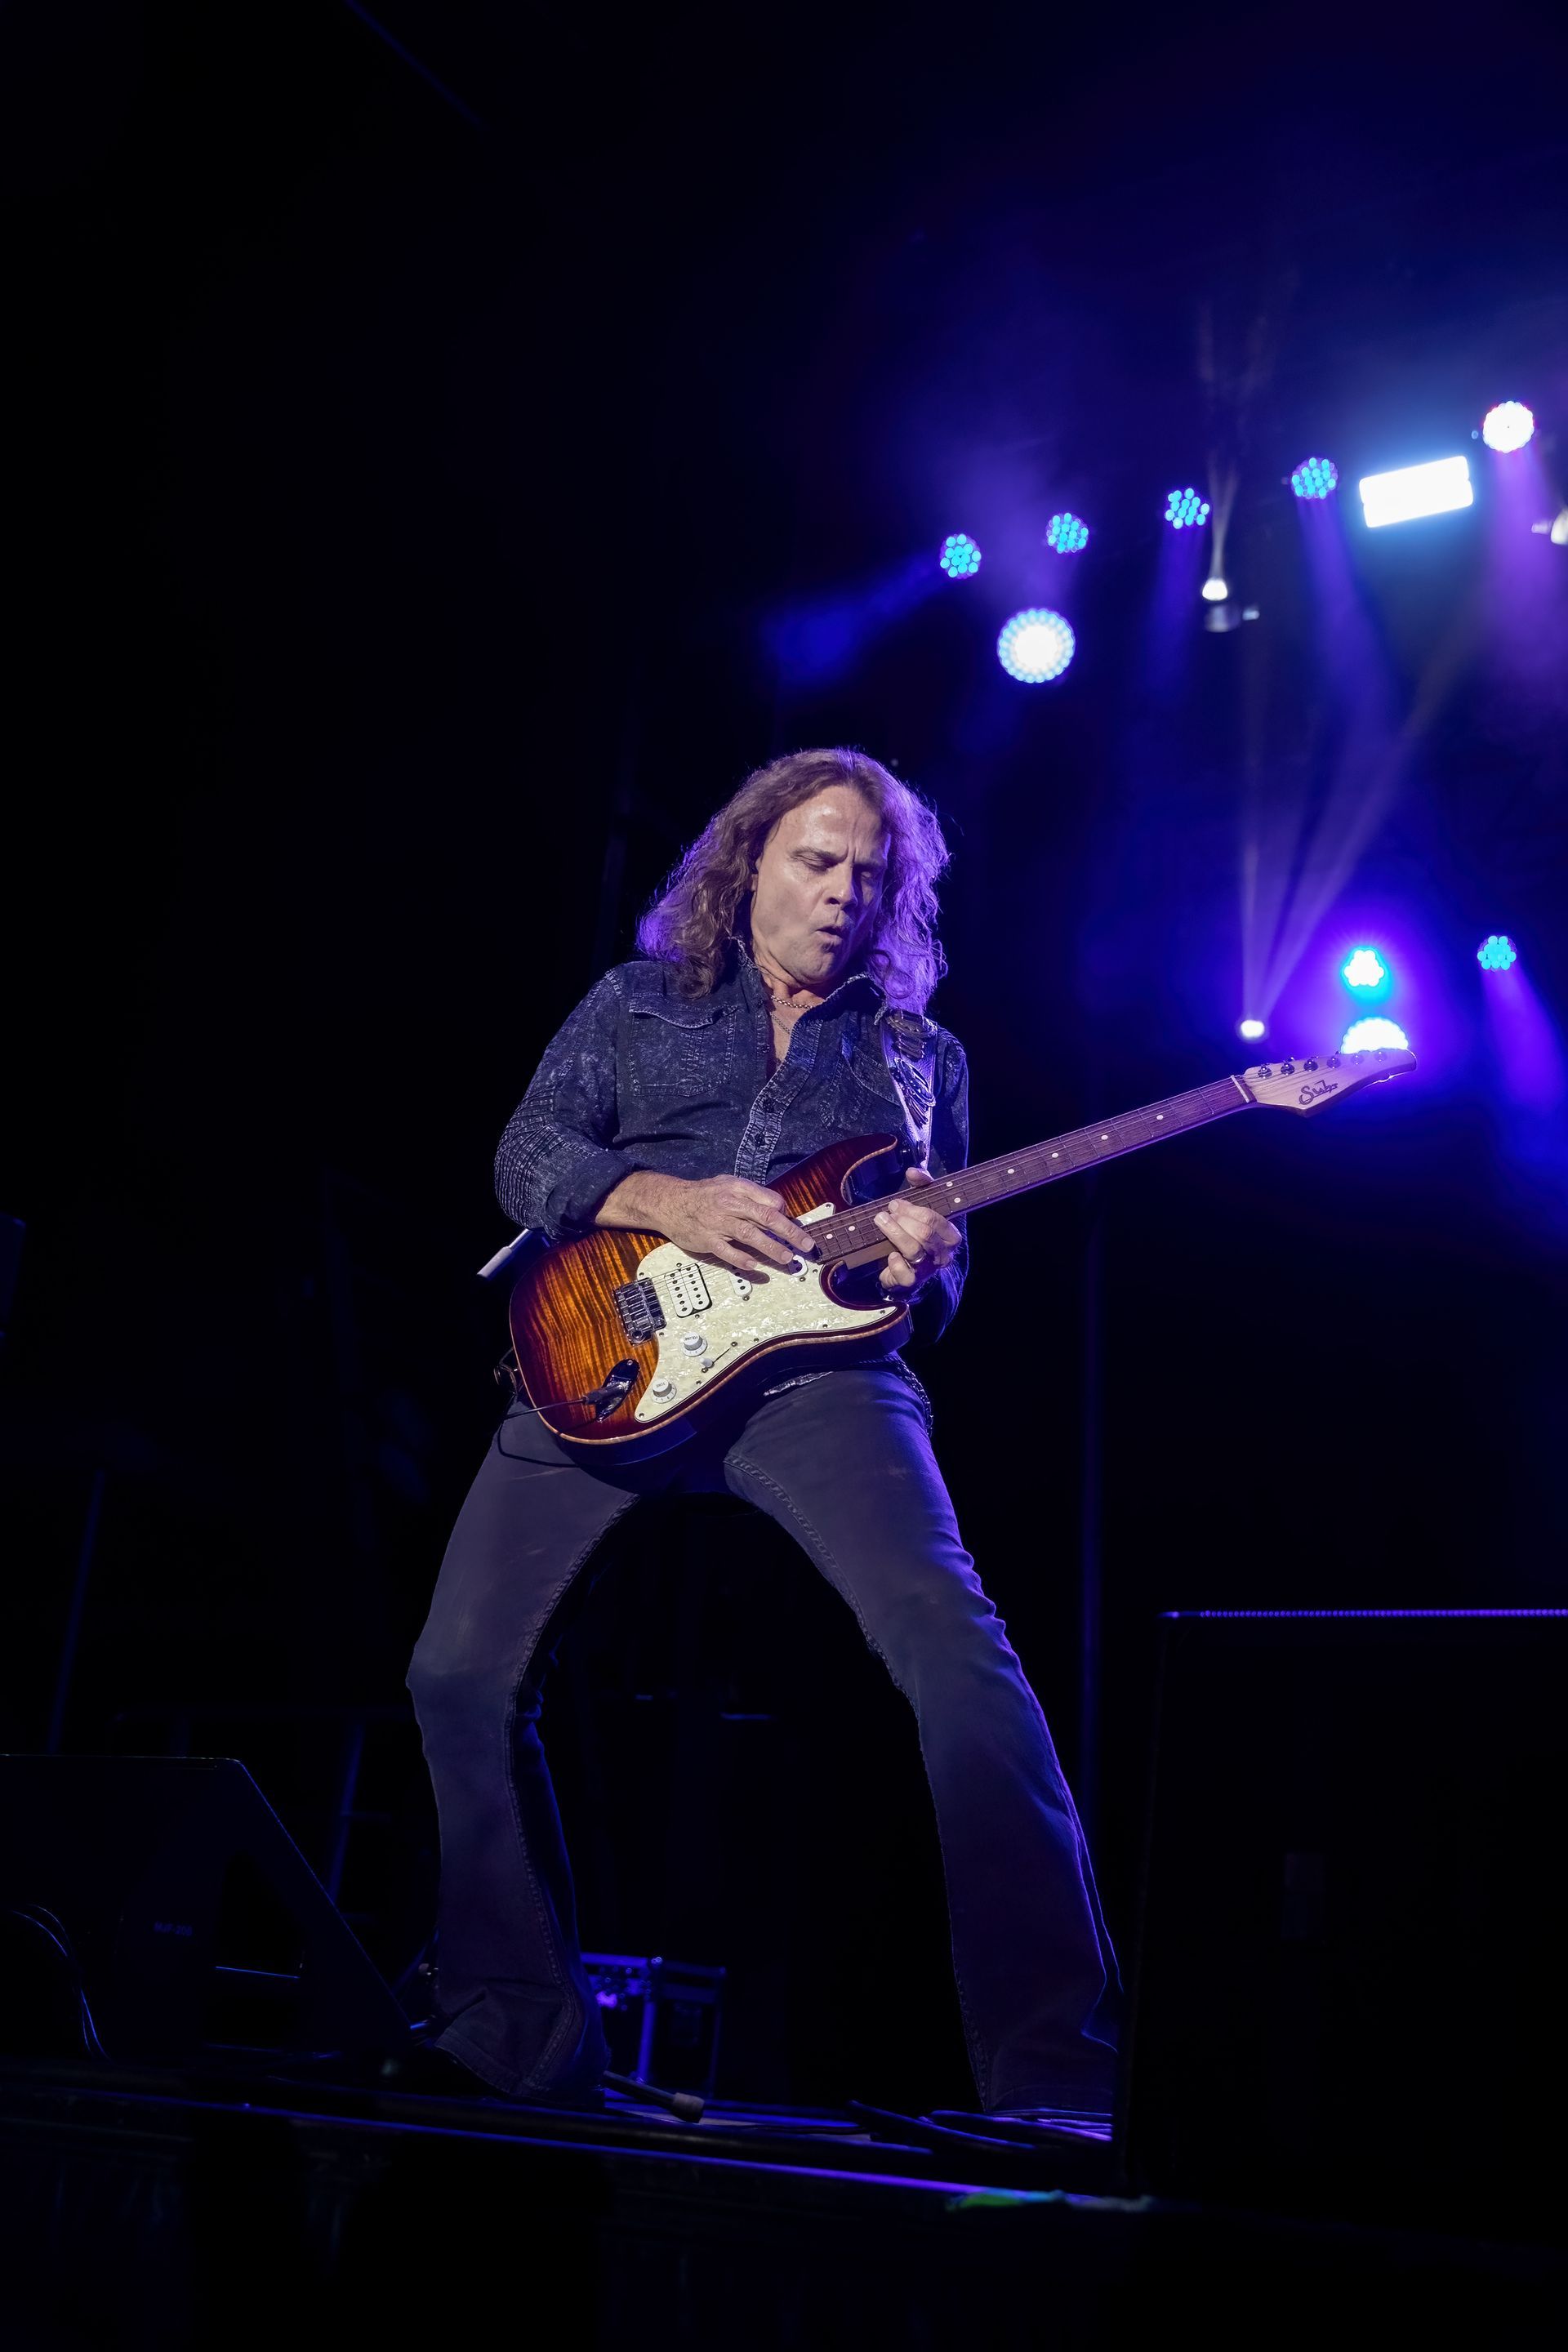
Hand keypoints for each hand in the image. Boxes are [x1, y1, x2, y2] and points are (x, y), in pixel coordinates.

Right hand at [603, 1170, 818, 1276]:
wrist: (670, 1202)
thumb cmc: (704, 1194)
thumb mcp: (728, 1184)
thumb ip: (753, 1194)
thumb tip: (778, 1208)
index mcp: (739, 1190)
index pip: (771, 1201)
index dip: (785, 1215)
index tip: (794, 1227)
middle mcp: (731, 1205)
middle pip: (766, 1218)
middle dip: (790, 1232)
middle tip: (807, 1245)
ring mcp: (719, 1224)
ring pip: (750, 1236)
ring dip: (771, 1248)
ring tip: (787, 1259)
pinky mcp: (707, 1240)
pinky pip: (727, 1252)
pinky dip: (741, 1259)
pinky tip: (755, 1267)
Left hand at [873, 1167, 961, 1293]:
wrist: (909, 1270)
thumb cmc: (917, 1233)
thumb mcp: (922, 1206)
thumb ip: (922, 1186)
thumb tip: (913, 1171)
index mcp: (950, 1235)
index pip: (934, 1218)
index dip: (912, 1209)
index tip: (895, 1203)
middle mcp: (942, 1253)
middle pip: (925, 1233)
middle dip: (903, 1219)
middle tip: (886, 1212)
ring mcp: (927, 1269)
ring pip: (914, 1249)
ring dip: (895, 1233)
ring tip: (881, 1221)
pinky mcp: (911, 1282)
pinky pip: (905, 1274)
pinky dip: (896, 1263)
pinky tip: (890, 1255)